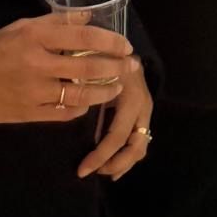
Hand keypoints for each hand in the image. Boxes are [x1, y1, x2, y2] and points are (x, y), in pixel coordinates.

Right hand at [0, 14, 133, 123]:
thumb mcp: (21, 27)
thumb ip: (56, 22)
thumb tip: (88, 16)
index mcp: (35, 37)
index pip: (84, 37)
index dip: (110, 41)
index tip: (126, 45)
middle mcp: (38, 64)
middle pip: (88, 68)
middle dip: (116, 68)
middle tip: (131, 67)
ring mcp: (34, 91)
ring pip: (81, 94)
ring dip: (105, 91)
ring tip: (117, 87)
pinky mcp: (29, 113)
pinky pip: (65, 113)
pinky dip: (81, 108)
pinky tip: (89, 103)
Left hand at [78, 59, 153, 179]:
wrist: (126, 45)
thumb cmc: (106, 55)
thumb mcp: (96, 68)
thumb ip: (86, 86)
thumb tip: (70, 104)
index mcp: (131, 100)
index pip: (117, 136)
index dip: (100, 156)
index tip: (82, 169)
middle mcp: (143, 108)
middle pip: (135, 147)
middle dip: (115, 164)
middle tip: (92, 172)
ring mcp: (146, 112)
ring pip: (141, 146)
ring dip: (123, 163)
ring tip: (105, 172)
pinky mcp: (143, 114)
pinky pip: (140, 140)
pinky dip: (128, 155)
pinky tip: (114, 164)